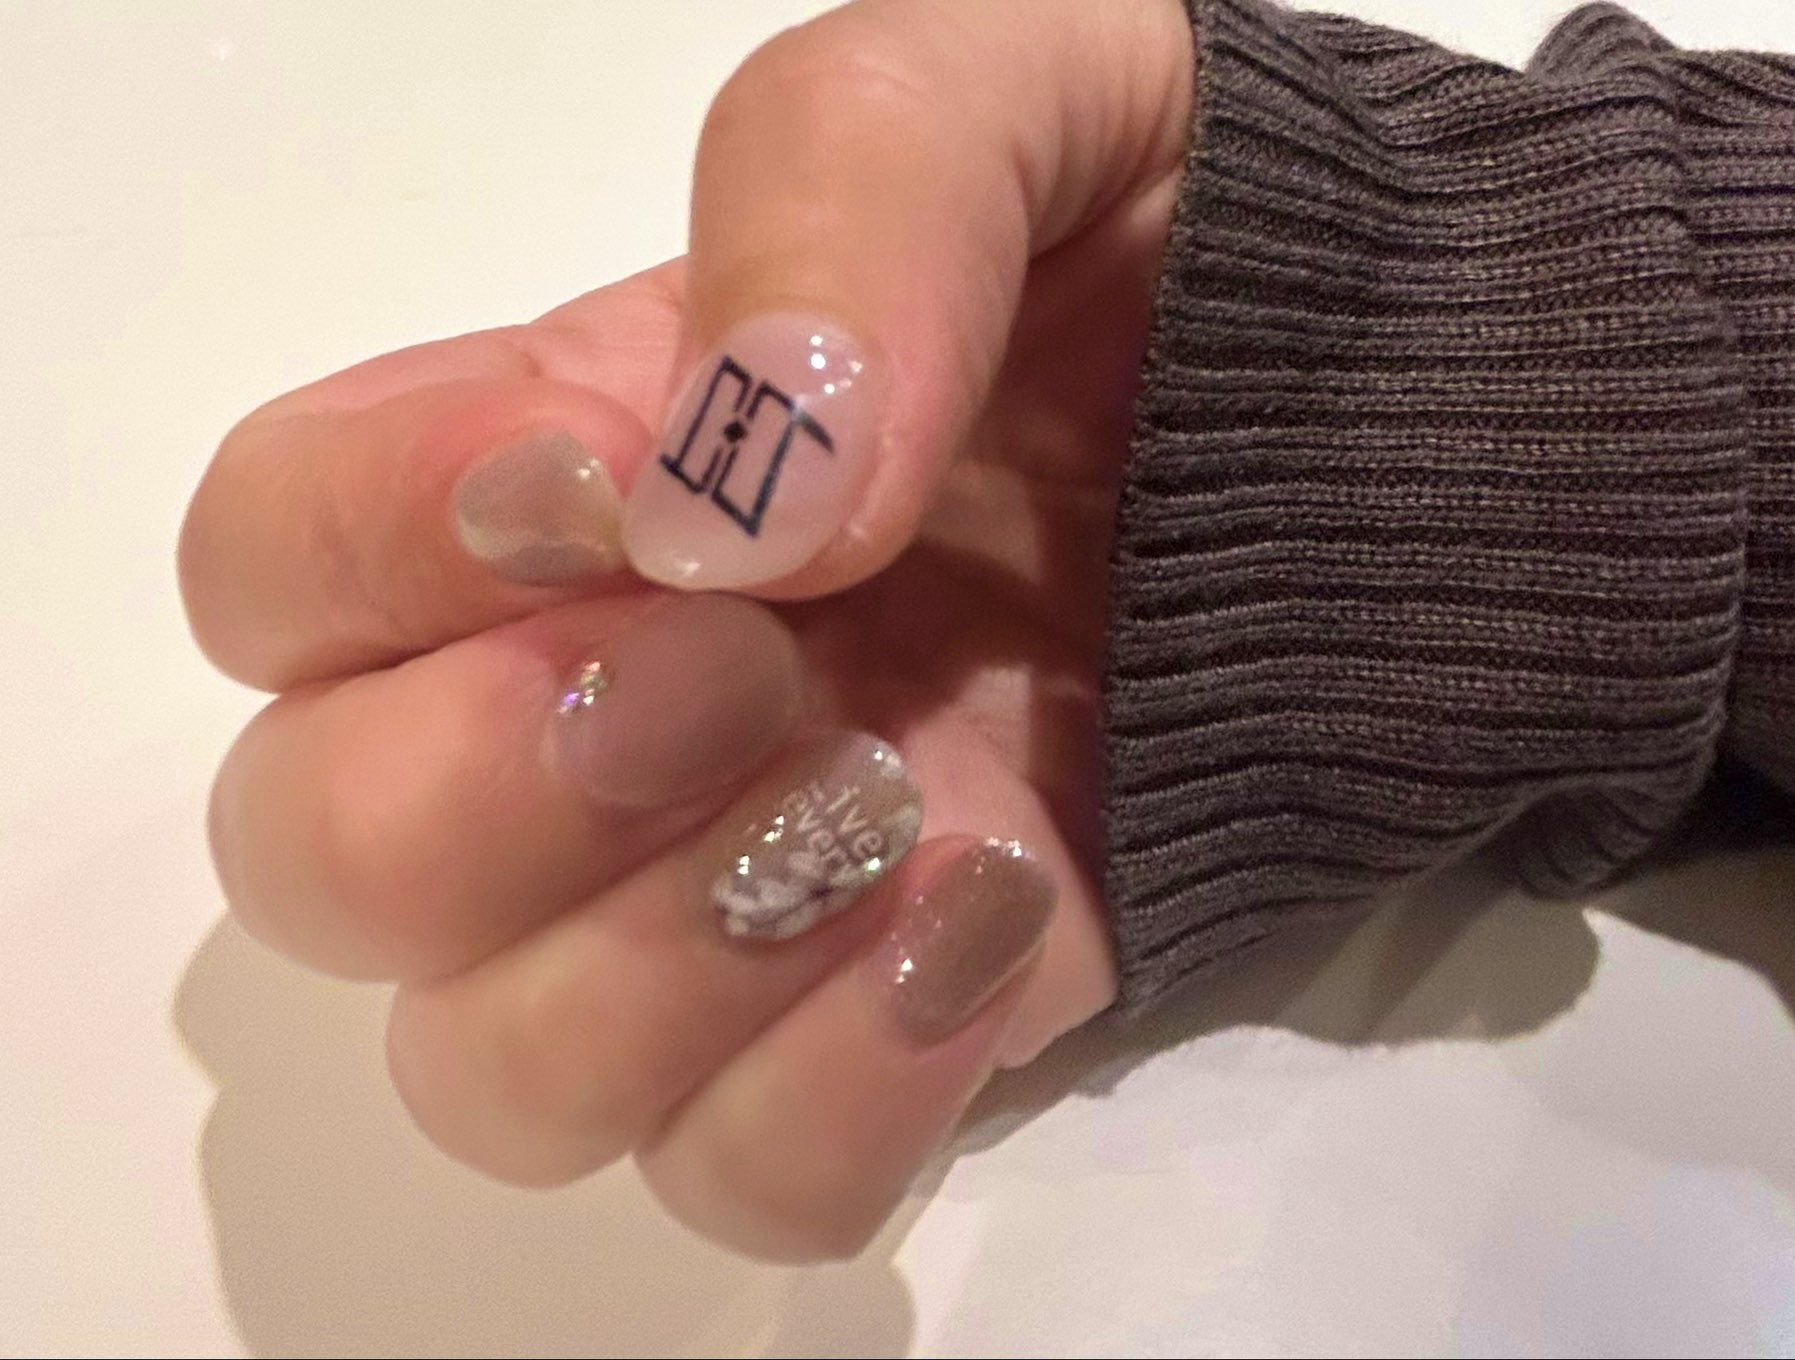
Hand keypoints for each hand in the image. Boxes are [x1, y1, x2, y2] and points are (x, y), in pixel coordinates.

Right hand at [179, 0, 1191, 1259]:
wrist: (1411, 438)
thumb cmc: (1184, 245)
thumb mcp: (1011, 96)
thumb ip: (836, 187)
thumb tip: (734, 492)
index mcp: (565, 463)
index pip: (273, 561)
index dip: (378, 546)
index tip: (616, 490)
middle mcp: (602, 703)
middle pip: (326, 861)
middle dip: (504, 786)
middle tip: (758, 675)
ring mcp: (743, 896)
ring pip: (507, 1074)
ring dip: (674, 965)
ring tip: (910, 807)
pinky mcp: (909, 1030)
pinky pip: (755, 1180)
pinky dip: (843, 1094)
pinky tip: (1003, 908)